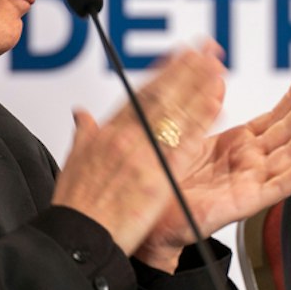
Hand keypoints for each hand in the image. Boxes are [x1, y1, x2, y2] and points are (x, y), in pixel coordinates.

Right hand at [51, 43, 225, 256]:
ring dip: (199, 87)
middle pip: (162, 96)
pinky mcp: (158, 178)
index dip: (164, 73)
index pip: (141, 95)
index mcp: (107, 133)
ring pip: (176, 113)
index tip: (180, 55)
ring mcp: (143, 156)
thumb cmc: (75, 209)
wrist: (76, 239)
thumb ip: (83, 134)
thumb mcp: (73, 163)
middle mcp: (125, 138)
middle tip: (206, 49)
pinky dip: (201, 121)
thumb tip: (81, 115)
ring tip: (217, 66)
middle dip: (186, 70)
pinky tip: (217, 104)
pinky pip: (185, 143)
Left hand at [133, 71, 290, 270]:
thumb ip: (209, 109)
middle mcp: (252, 162)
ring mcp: (253, 182)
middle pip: (289, 130)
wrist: (156, 220)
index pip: (275, 116)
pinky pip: (280, 187)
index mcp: (240, 145)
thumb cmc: (172, 182)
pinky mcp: (249, 202)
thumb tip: (218, 79)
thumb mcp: (190, 134)